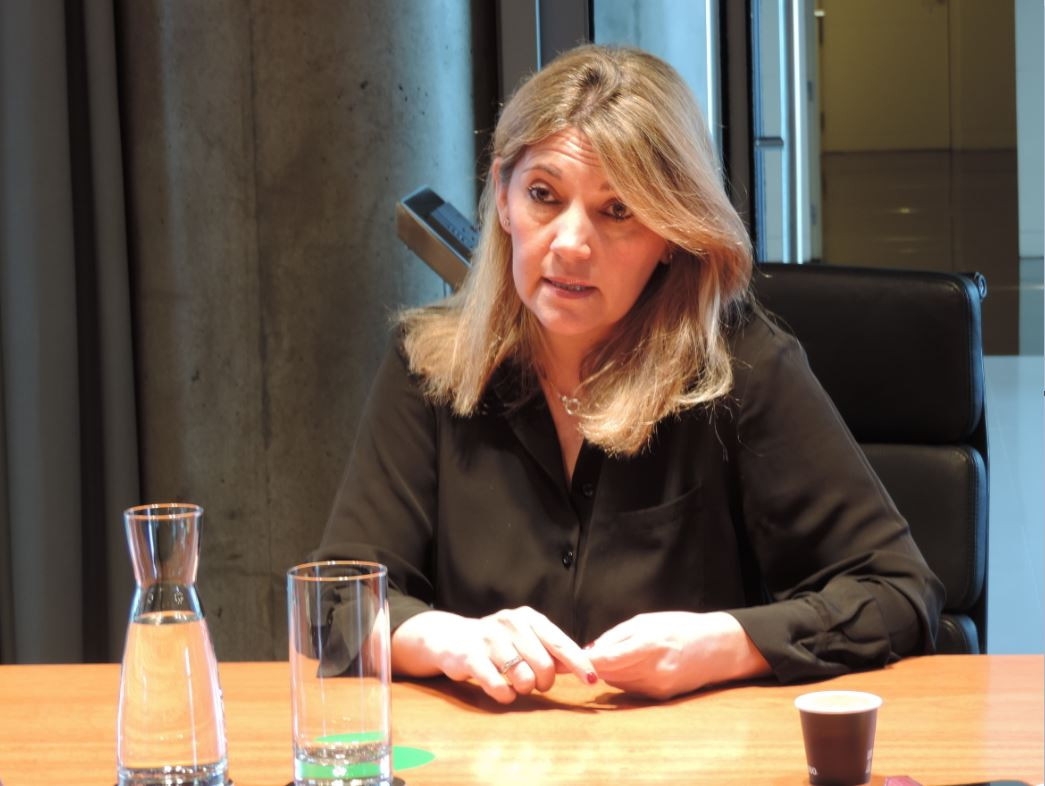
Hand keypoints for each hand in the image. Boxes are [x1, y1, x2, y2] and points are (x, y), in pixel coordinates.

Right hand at [391, 607, 597, 703]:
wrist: (451, 638)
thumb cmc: (498, 642)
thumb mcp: (525, 638)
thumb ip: (551, 651)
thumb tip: (587, 667)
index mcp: (528, 618)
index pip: (560, 642)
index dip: (578, 664)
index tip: (592, 681)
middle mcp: (510, 623)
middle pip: (544, 666)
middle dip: (544, 683)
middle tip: (534, 683)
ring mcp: (489, 638)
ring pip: (523, 678)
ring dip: (523, 689)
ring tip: (514, 683)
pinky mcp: (470, 657)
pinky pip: (498, 687)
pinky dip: (505, 696)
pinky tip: (502, 691)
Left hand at [586, 611, 769, 699]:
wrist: (718, 649)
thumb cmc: (681, 627)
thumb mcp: (646, 621)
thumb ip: (616, 636)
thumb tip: (589, 650)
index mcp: (649, 644)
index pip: (606, 659)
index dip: (583, 661)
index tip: (566, 659)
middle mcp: (653, 669)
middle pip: (607, 673)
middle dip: (595, 664)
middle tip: (587, 654)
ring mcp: (657, 687)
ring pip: (616, 682)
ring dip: (611, 671)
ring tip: (623, 654)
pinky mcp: (661, 698)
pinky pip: (630, 689)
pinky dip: (626, 678)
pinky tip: (637, 666)